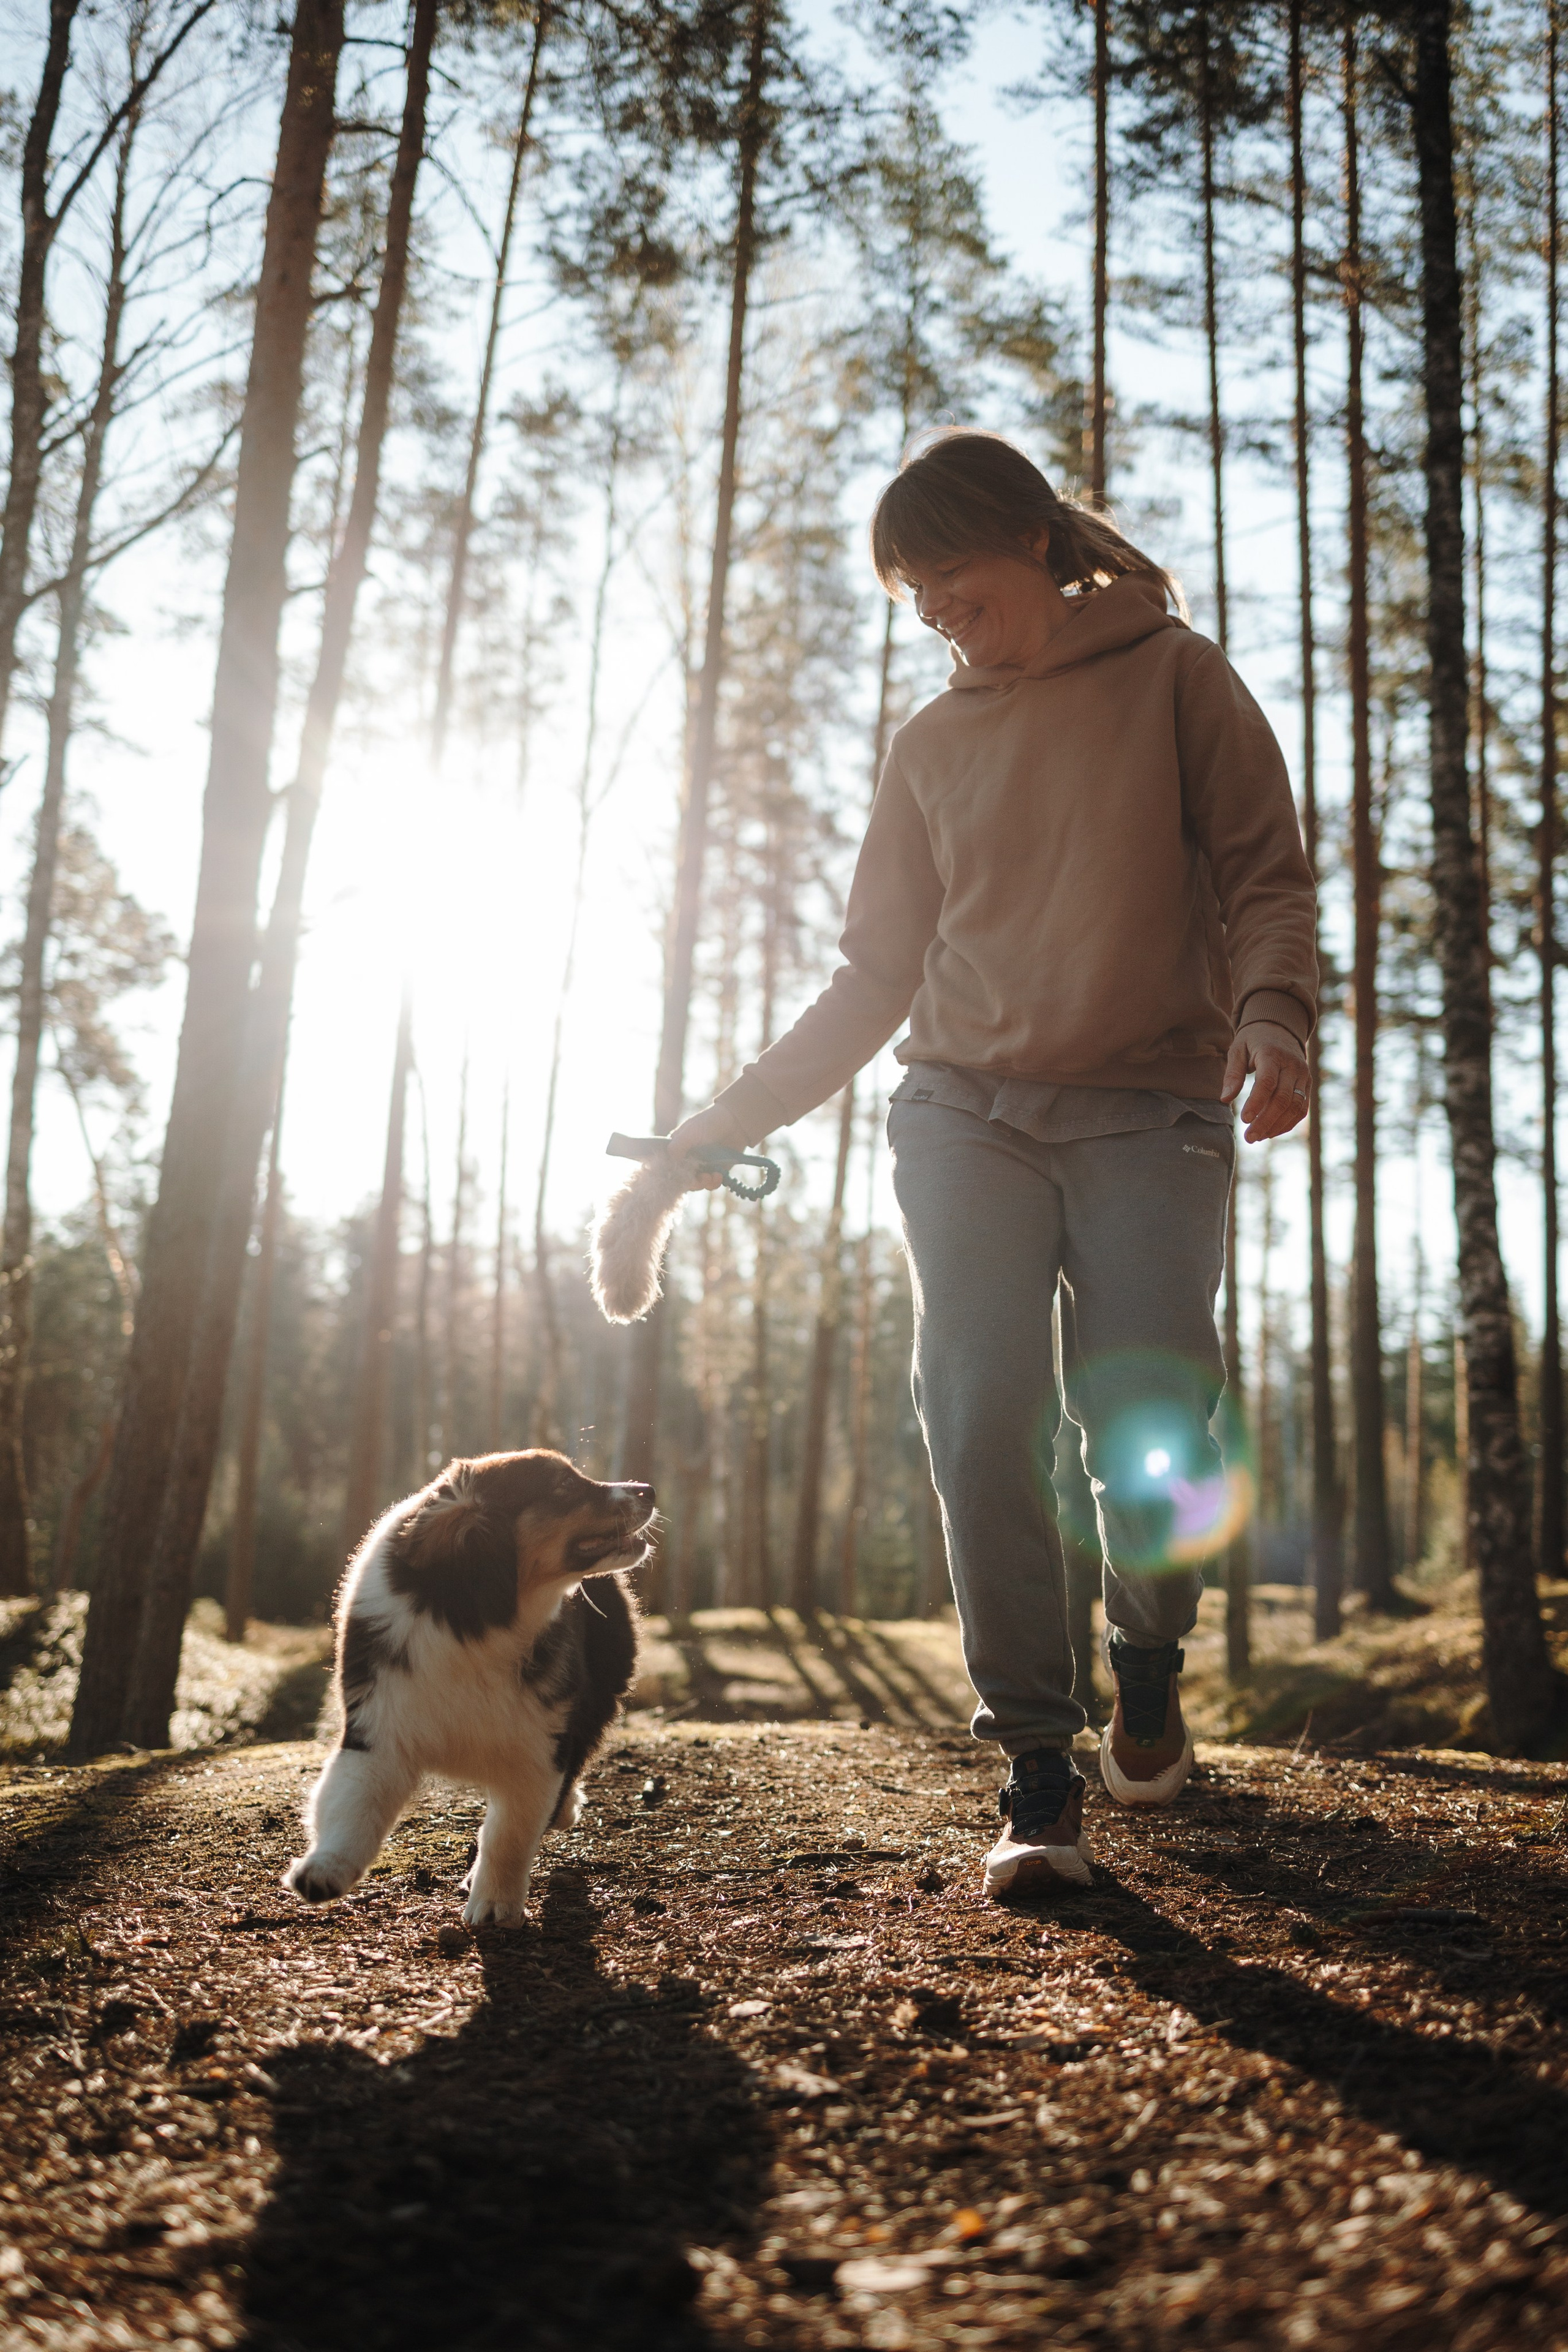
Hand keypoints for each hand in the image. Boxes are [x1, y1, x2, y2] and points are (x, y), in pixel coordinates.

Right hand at [667, 1102, 752, 1191]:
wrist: (735, 1121)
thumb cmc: (709, 1122)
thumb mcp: (690, 1132)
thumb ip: (677, 1146)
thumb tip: (671, 1159)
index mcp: (678, 1149)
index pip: (670, 1167)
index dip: (674, 1175)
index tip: (682, 1177)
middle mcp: (688, 1159)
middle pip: (684, 1179)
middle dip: (692, 1182)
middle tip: (702, 1178)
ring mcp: (702, 1165)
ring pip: (698, 1183)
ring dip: (703, 1183)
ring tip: (711, 1177)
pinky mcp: (716, 1170)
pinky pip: (712, 1183)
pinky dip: (714, 1183)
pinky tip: (719, 1176)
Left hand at [1221, 1020, 1309, 1142]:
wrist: (1280, 1029)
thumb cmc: (1253, 1041)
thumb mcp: (1237, 1050)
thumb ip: (1232, 1074)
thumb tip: (1225, 1099)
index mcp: (1272, 1054)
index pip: (1267, 1082)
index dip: (1256, 1103)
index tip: (1244, 1120)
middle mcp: (1292, 1065)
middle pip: (1283, 1098)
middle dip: (1266, 1121)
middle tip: (1249, 1137)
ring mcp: (1303, 1076)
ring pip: (1296, 1106)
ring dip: (1277, 1126)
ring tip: (1257, 1137)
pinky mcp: (1307, 1085)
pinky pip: (1302, 1108)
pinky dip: (1288, 1123)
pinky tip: (1270, 1132)